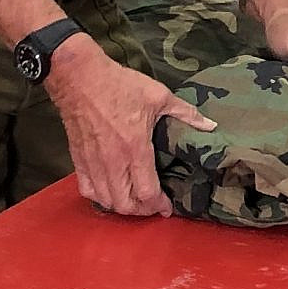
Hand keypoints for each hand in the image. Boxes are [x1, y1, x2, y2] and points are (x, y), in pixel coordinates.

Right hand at [45, 38, 215, 219]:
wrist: (79, 77)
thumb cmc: (120, 85)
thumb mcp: (159, 95)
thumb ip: (186, 114)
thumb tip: (210, 125)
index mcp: (134, 148)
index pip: (147, 191)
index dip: (159, 205)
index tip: (167, 207)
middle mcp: (113, 161)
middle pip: (125, 204)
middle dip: (141, 211)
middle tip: (152, 205)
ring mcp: (93, 162)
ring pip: (106, 200)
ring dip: (121, 207)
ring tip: (134, 201)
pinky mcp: (78, 158)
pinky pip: (87, 189)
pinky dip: (99, 197)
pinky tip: (109, 193)